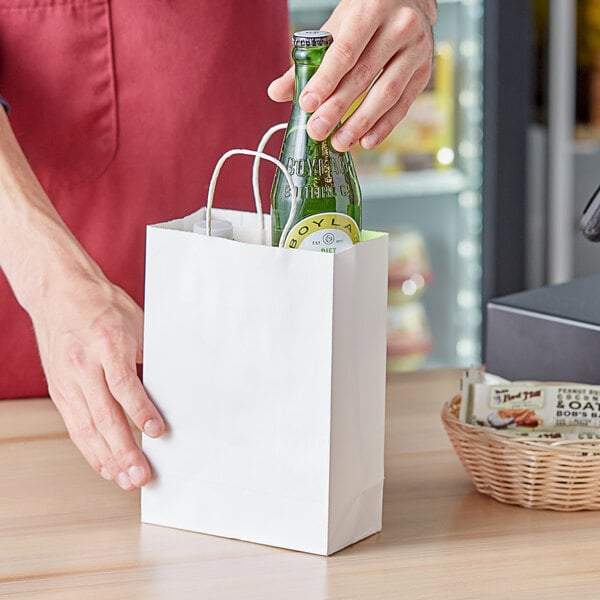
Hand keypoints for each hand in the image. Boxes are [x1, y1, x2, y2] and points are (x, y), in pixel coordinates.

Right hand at [0, 105, 163, 490]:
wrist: (59, 292)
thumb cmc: (102, 305)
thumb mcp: (136, 323)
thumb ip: (147, 356)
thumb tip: (168, 388)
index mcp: (108, 345)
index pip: (125, 386)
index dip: (142, 412)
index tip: (159, 433)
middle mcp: (84, 366)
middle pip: (104, 416)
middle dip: (123, 451)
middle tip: (141, 476)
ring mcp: (68, 380)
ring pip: (86, 428)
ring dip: (107, 458)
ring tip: (125, 479)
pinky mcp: (59, 389)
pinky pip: (74, 425)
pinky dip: (89, 448)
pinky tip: (104, 464)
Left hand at [268, 0, 436, 151]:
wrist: (408, 2)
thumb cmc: (366, 16)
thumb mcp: (336, 28)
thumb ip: (307, 61)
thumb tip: (277, 92)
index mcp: (371, 10)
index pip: (345, 51)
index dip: (325, 81)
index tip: (308, 105)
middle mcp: (399, 27)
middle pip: (364, 75)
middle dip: (338, 108)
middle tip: (318, 130)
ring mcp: (417, 50)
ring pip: (387, 93)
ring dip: (361, 123)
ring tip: (340, 142)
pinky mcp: (424, 72)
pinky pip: (403, 105)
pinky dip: (384, 126)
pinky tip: (366, 141)